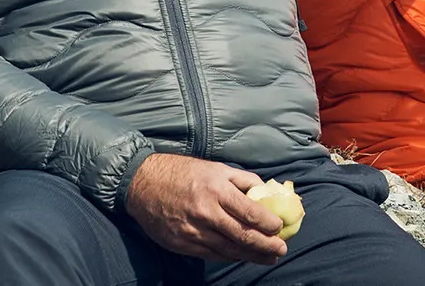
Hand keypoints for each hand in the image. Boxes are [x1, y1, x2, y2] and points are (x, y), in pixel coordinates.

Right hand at [124, 153, 287, 264]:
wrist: (144, 184)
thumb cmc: (183, 172)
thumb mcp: (216, 167)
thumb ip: (242, 180)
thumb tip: (266, 192)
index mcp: (216, 189)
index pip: (250, 212)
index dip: (269, 223)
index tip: (280, 228)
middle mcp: (206, 212)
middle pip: (242, 235)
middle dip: (265, 245)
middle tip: (281, 250)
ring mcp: (193, 231)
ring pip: (228, 249)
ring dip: (251, 255)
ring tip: (268, 258)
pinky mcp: (182, 244)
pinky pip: (212, 254)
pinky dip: (229, 256)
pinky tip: (241, 256)